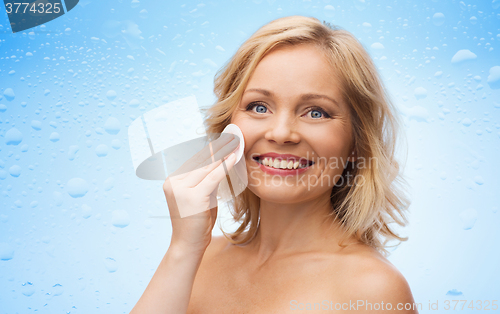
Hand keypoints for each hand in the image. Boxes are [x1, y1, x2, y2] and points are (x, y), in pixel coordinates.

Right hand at [162, 133, 239, 253]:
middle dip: (219, 148)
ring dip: (224, 154)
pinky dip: (225, 166)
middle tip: (233, 134)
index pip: (195, 161)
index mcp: (173, 181)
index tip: (225, 137)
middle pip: (201, 162)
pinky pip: (213, 177)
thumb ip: (207, 182)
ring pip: (208, 168)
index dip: (211, 149)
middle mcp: (173, 182)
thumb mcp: (201, 198)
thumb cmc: (196, 224)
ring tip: (236, 142)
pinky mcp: (193, 195)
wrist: (188, 246)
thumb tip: (220, 163)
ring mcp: (181, 188)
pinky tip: (234, 157)